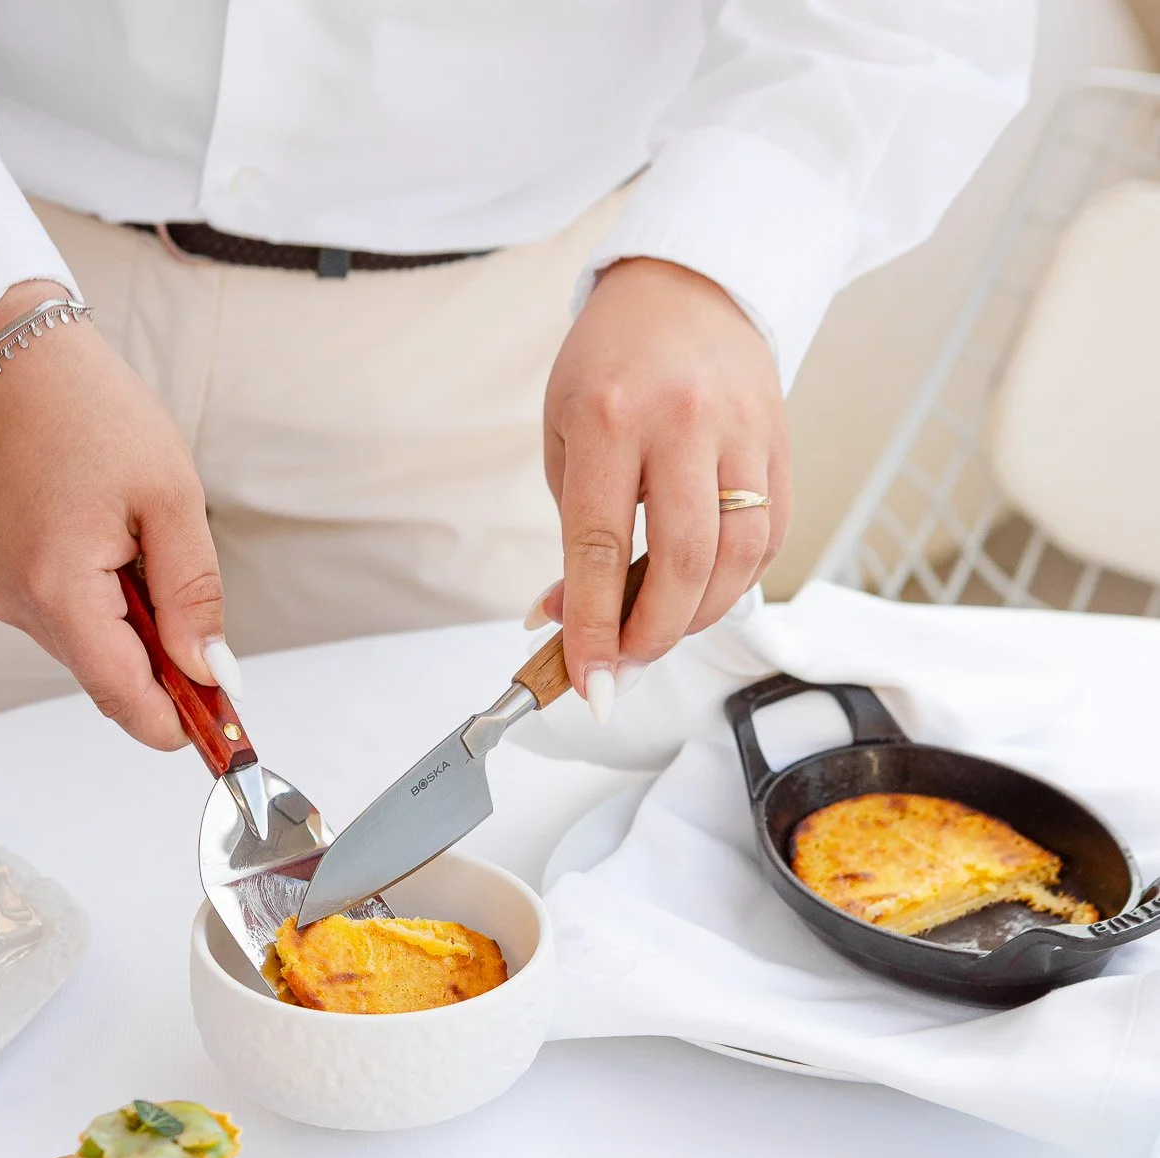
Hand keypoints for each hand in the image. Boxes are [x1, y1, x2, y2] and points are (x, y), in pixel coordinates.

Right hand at [0, 283, 236, 749]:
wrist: (16, 359)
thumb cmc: (89, 409)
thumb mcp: (171, 499)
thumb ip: (194, 595)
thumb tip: (212, 671)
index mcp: (57, 584)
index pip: (121, 694)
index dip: (177, 721)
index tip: (222, 730)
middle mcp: (19, 601)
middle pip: (109, 680)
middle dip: (166, 670)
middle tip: (212, 637)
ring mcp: (6, 593)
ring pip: (94, 653)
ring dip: (139, 632)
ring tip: (150, 554)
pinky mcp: (6, 581)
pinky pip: (73, 623)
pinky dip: (111, 610)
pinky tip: (122, 554)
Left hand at [539, 257, 788, 719]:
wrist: (688, 285)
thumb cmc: (613, 363)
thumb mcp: (567, 435)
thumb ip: (572, 533)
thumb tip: (567, 620)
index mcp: (612, 417)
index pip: (600, 546)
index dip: (594, 626)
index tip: (589, 681)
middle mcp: (684, 423)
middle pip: (683, 561)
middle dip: (653, 635)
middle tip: (627, 666)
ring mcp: (742, 433)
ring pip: (738, 557)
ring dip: (700, 616)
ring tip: (664, 630)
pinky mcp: (781, 445)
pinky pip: (771, 538)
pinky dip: (738, 582)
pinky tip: (707, 591)